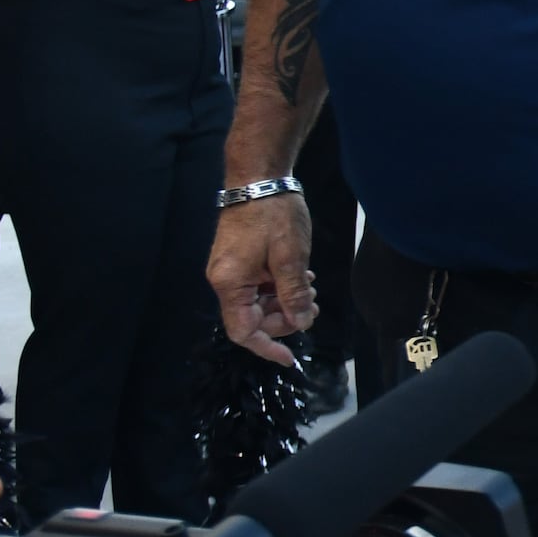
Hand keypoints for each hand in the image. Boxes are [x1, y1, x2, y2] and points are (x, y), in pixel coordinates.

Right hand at [206, 191, 318, 365]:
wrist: (260, 179)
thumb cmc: (273, 215)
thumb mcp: (291, 258)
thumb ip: (293, 295)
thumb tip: (299, 324)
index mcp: (230, 283)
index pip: (243, 330)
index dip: (267, 347)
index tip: (289, 357)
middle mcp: (225, 280)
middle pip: (253, 318)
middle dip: (284, 318)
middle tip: (312, 306)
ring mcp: (231, 270)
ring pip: (259, 302)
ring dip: (286, 301)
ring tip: (310, 288)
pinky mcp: (240, 261)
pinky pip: (259, 286)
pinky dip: (280, 287)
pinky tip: (301, 277)